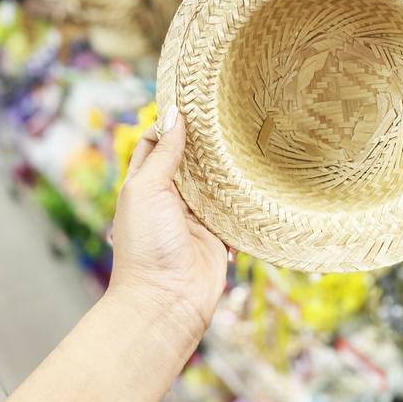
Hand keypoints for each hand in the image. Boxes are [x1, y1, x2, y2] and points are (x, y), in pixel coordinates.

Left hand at [108, 106, 226, 346]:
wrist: (167, 299)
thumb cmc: (147, 243)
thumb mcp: (147, 190)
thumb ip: (163, 154)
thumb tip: (173, 115)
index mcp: (146, 183)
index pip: (155, 143)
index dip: (169, 123)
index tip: (191, 102)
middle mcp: (171, 196)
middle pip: (189, 159)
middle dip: (205, 141)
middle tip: (228, 115)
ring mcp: (197, 214)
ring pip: (214, 180)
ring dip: (225, 166)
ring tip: (247, 139)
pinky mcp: (219, 232)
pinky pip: (233, 207)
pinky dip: (241, 196)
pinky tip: (255, 177)